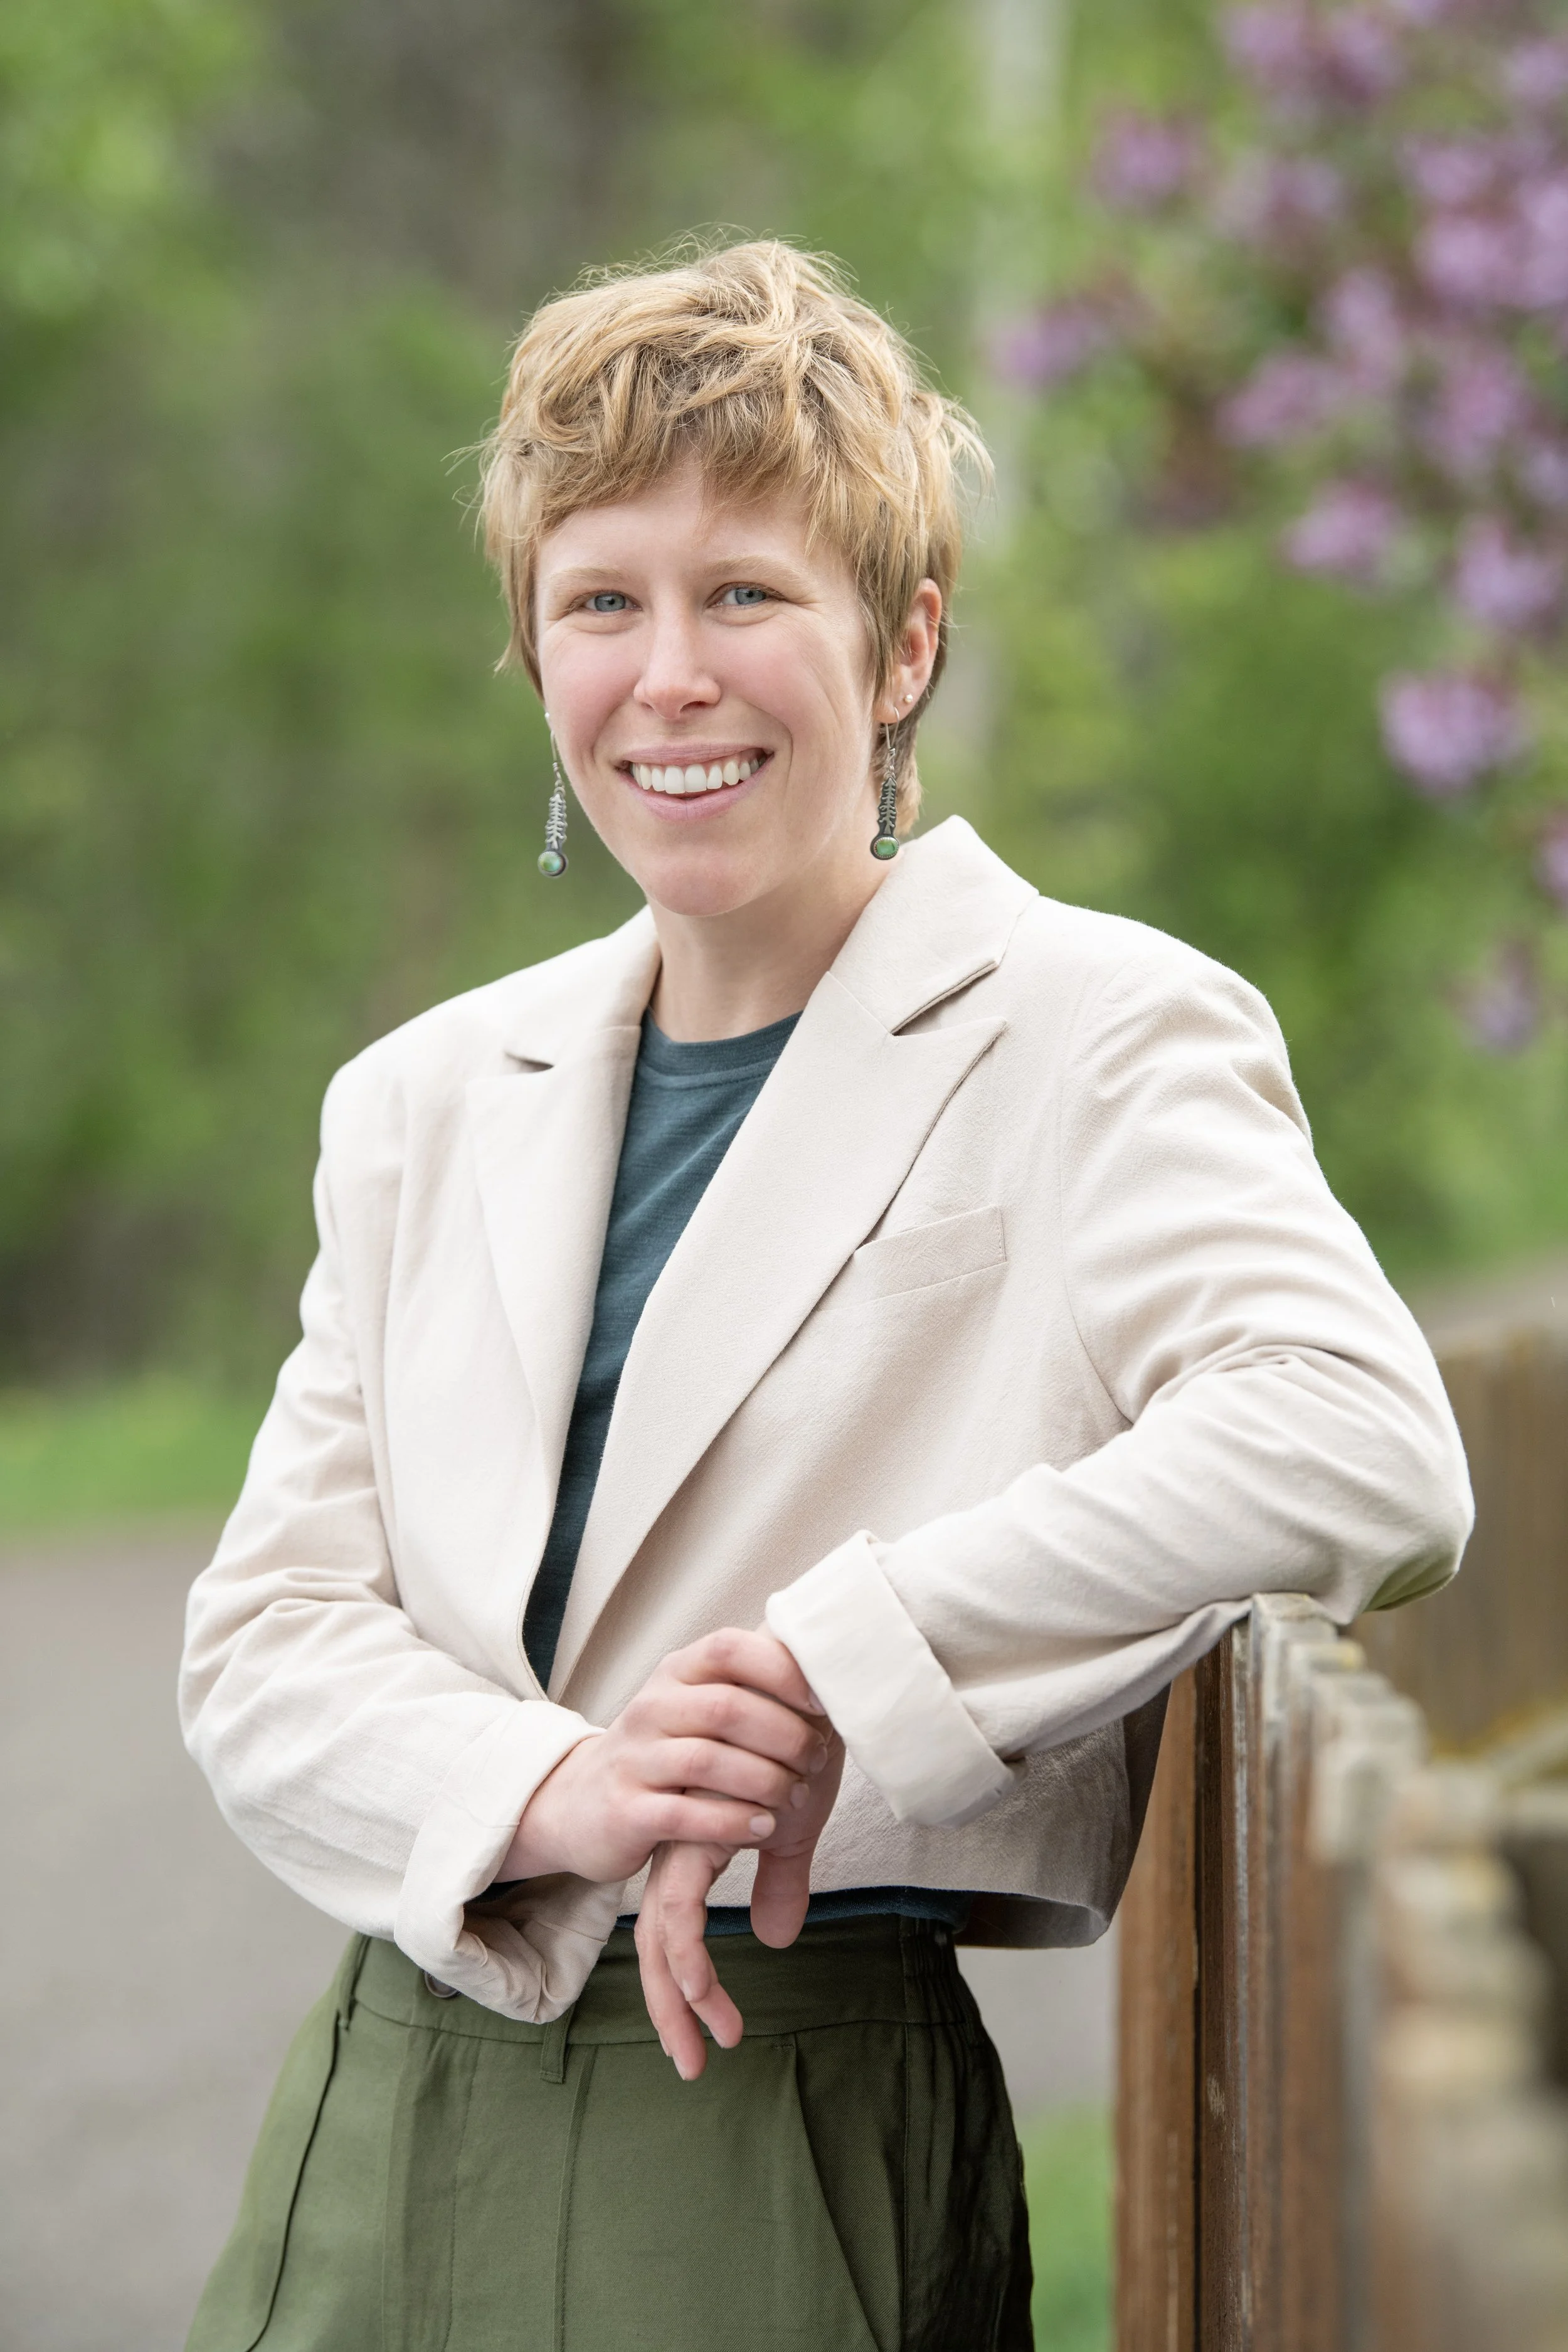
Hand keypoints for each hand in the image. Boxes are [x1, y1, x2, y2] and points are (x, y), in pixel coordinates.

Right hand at [496, 1629, 831, 1888]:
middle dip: (785, 1736)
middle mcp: (650, 1708)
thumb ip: (755, 1694)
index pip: (729, 1648)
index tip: (824, 1703)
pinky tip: (763, 1829)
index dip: (782, 1670)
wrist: (581, 1805)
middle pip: (727, 1708)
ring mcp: (634, 1759)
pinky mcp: (625, 1811)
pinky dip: (733, 1822)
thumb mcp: (700, 1713)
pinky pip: (685, 1815)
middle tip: (817, 1761)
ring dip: (765, 1781)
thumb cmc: (668, 1757)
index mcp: (676, 1674)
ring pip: (707, 1761)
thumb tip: (838, 1678)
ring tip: (795, 1798)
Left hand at [635, 1721, 844, 2079]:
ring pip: (662, 1934)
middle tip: (689, 2067)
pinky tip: (713, 1989)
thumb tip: (774, 1937)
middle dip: (671, 2007)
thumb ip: (778, 1877)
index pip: (671, 1923)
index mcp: (695, 1840)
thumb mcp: (792, 1822)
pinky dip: (695, 1958)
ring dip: (684, 1998)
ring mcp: (683, 1836)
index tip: (698, 2043)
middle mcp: (680, 1840)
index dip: (680, 1985)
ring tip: (717, 2042)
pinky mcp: (696, 1834)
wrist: (811, 1681)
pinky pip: (682, 1909)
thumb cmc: (801, 1739)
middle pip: (656, 1938)